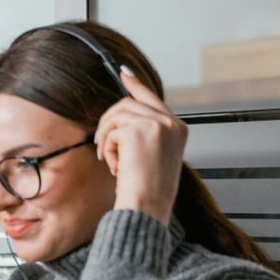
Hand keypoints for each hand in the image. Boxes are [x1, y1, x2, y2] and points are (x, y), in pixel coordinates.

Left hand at [96, 69, 187, 223]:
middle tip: (100, 144)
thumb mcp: (154, 155)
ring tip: (110, 160)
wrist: (148, 206)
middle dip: (108, 122)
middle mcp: (171, 123)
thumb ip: (145, 132)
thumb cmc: (149, 189)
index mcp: (178, 128)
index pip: (152, 98)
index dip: (135, 84)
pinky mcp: (140, 130)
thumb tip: (122, 116)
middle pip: (128, 103)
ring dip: (106, 138)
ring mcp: (158, 124)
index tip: (123, 73)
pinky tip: (116, 166)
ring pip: (117, 114)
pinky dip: (107, 149)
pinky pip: (111, 130)